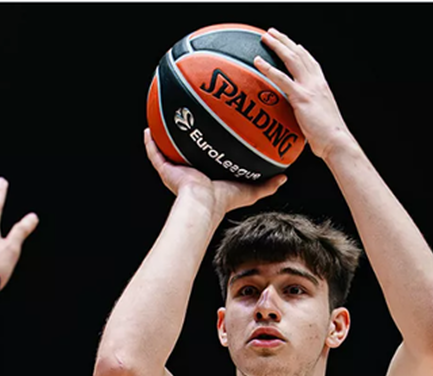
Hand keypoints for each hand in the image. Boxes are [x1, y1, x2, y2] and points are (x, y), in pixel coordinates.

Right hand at [144, 128, 286, 216]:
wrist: (204, 203)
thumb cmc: (224, 200)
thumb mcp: (250, 190)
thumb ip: (267, 184)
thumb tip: (284, 178)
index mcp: (206, 175)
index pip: (207, 157)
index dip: (209, 144)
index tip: (213, 129)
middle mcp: (190, 171)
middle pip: (187, 150)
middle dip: (188, 134)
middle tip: (191, 116)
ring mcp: (176, 170)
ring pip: (168, 149)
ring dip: (166, 134)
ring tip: (166, 116)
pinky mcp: (165, 169)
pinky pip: (154, 152)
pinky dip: (150, 141)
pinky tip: (148, 128)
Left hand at [254, 28, 354, 161]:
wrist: (336, 142)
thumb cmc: (327, 137)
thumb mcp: (318, 117)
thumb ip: (308, 111)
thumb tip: (299, 117)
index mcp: (321, 86)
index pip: (310, 62)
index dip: (301, 51)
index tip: (292, 43)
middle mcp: (316, 82)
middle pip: (299, 54)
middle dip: (285, 41)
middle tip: (272, 33)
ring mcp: (309, 88)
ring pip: (291, 59)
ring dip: (277, 45)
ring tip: (265, 37)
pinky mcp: (301, 97)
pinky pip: (282, 79)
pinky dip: (268, 68)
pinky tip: (257, 61)